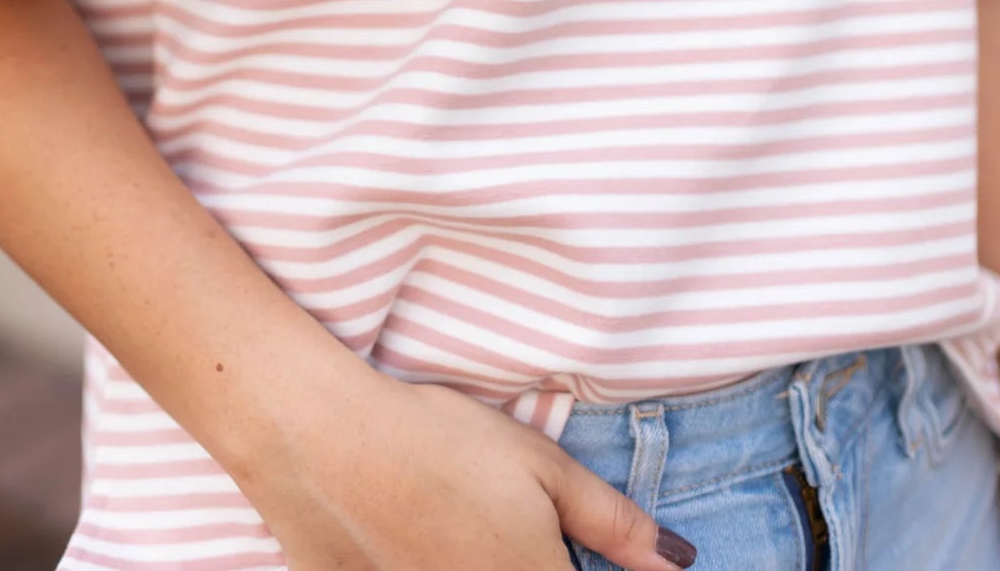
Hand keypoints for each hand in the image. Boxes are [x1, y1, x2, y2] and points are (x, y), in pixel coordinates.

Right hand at [245, 371, 695, 570]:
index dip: (585, 568)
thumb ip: (613, 522)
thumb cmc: (438, 443)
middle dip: (535, 559)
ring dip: (483, 560)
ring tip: (460, 523)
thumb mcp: (539, 465)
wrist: (323, 441)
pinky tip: (416, 536)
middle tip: (497, 521)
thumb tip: (677, 562)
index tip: (575, 553)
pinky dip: (431, 566)